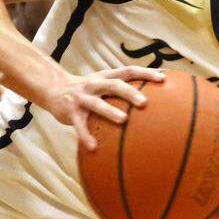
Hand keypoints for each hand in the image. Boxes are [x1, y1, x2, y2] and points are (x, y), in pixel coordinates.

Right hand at [45, 66, 164, 149]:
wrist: (54, 89)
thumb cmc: (87, 90)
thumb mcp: (103, 84)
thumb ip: (121, 90)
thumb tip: (153, 101)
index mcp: (105, 77)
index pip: (128, 70)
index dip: (145, 73)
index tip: (164, 78)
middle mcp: (94, 84)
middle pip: (114, 85)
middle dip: (129, 92)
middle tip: (144, 103)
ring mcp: (82, 98)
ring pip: (97, 104)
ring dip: (110, 111)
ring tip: (123, 120)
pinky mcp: (70, 112)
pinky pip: (79, 125)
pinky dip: (86, 136)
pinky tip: (94, 147)